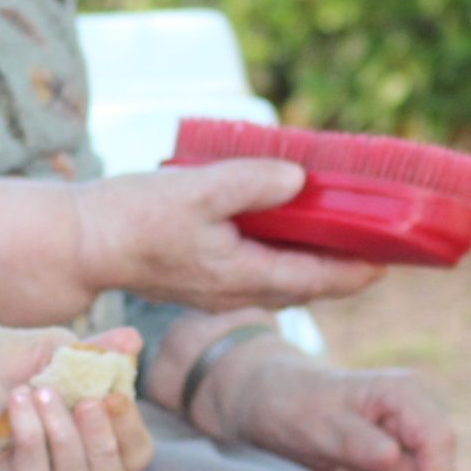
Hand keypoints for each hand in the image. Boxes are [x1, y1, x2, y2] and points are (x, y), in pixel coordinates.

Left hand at [0, 323, 153, 470]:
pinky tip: (16, 401)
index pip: (129, 457)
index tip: (114, 395)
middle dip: (108, 446)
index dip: (131, 434)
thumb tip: (134, 342)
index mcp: (79, 434)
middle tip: (95, 403)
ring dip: (66, 435)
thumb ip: (87, 353)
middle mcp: (59, 465)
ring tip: (40, 391)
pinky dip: (30, 435)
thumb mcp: (40, 348)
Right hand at [76, 162, 384, 311]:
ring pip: (280, 280)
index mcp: (243, 276)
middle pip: (305, 285)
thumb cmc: (134, 218)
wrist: (79, 242)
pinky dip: (280, 254)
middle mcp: (235, 291)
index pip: (318, 281)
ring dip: (311, 261)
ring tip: (339, 234)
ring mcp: (216, 289)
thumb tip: (300, 179)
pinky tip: (282, 228)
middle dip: (342, 268)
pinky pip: (255, 271)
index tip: (391, 260)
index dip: (357, 272)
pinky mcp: (199, 278)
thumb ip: (254, 183)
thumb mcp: (200, 189)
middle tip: (376, 244)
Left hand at [202, 348, 455, 470]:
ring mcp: (409, 445)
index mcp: (403, 393)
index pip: (440, 438)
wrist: (273, 409)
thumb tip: (392, 456)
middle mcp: (414, 418)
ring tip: (339, 469)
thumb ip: (354, 440)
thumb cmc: (292, 404)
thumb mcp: (315, 422)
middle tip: (340, 468)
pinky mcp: (400, 468)